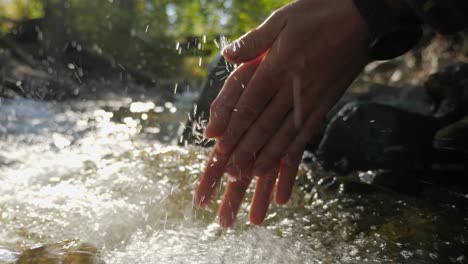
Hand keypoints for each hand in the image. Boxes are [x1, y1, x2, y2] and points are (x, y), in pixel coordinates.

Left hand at [196, 0, 369, 227]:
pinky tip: (285, 179)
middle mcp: (293, 89)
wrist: (364, 21)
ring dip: (265, 161)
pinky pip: (305, 138)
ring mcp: (310, 101)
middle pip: (263, 126)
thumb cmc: (320, 15)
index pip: (250, 102)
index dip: (232, 127)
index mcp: (279, 67)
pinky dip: (293, 161)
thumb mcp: (283, 18)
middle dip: (244, 153)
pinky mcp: (323, 107)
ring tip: (248, 181)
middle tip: (228, 176)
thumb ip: (255, 40)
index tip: (218, 148)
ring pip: (283, 138)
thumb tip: (228, 55)